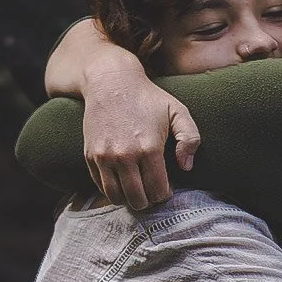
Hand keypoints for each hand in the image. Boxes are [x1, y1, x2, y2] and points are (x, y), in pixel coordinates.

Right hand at [83, 61, 200, 210]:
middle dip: (148, 200)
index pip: (158, 191)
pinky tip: (122, 180)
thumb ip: (190, 139)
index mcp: (149, 148)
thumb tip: (186, 167)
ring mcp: (105, 157)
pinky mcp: (90, 156)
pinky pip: (101, 187)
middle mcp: (125, 156)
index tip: (166, 187)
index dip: (165, 194)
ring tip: (137, 189)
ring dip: (129, 199)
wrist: (110, 81)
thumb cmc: (148, 98)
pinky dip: (112, 189)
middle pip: (138, 200)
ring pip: (117, 198)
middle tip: (152, 190)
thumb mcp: (178, 111)